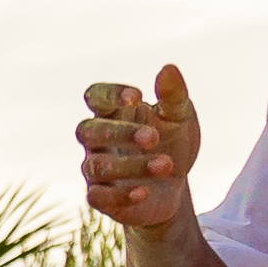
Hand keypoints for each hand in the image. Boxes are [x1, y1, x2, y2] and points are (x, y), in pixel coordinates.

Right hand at [76, 66, 204, 234]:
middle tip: (153, 137)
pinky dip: (120, 195)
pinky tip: (144, 191)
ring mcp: (96, 170)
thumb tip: (168, 68)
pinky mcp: (101, 198)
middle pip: (88, 131)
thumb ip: (173, 95)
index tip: (137, 97)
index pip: (95, 96)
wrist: (176, 187)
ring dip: (132, 165)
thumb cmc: (172, 143)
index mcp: (113, 114)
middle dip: (119, 133)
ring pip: (97, 166)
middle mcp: (98, 141)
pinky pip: (97, 197)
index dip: (110, 94)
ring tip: (167, 165)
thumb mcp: (180, 118)